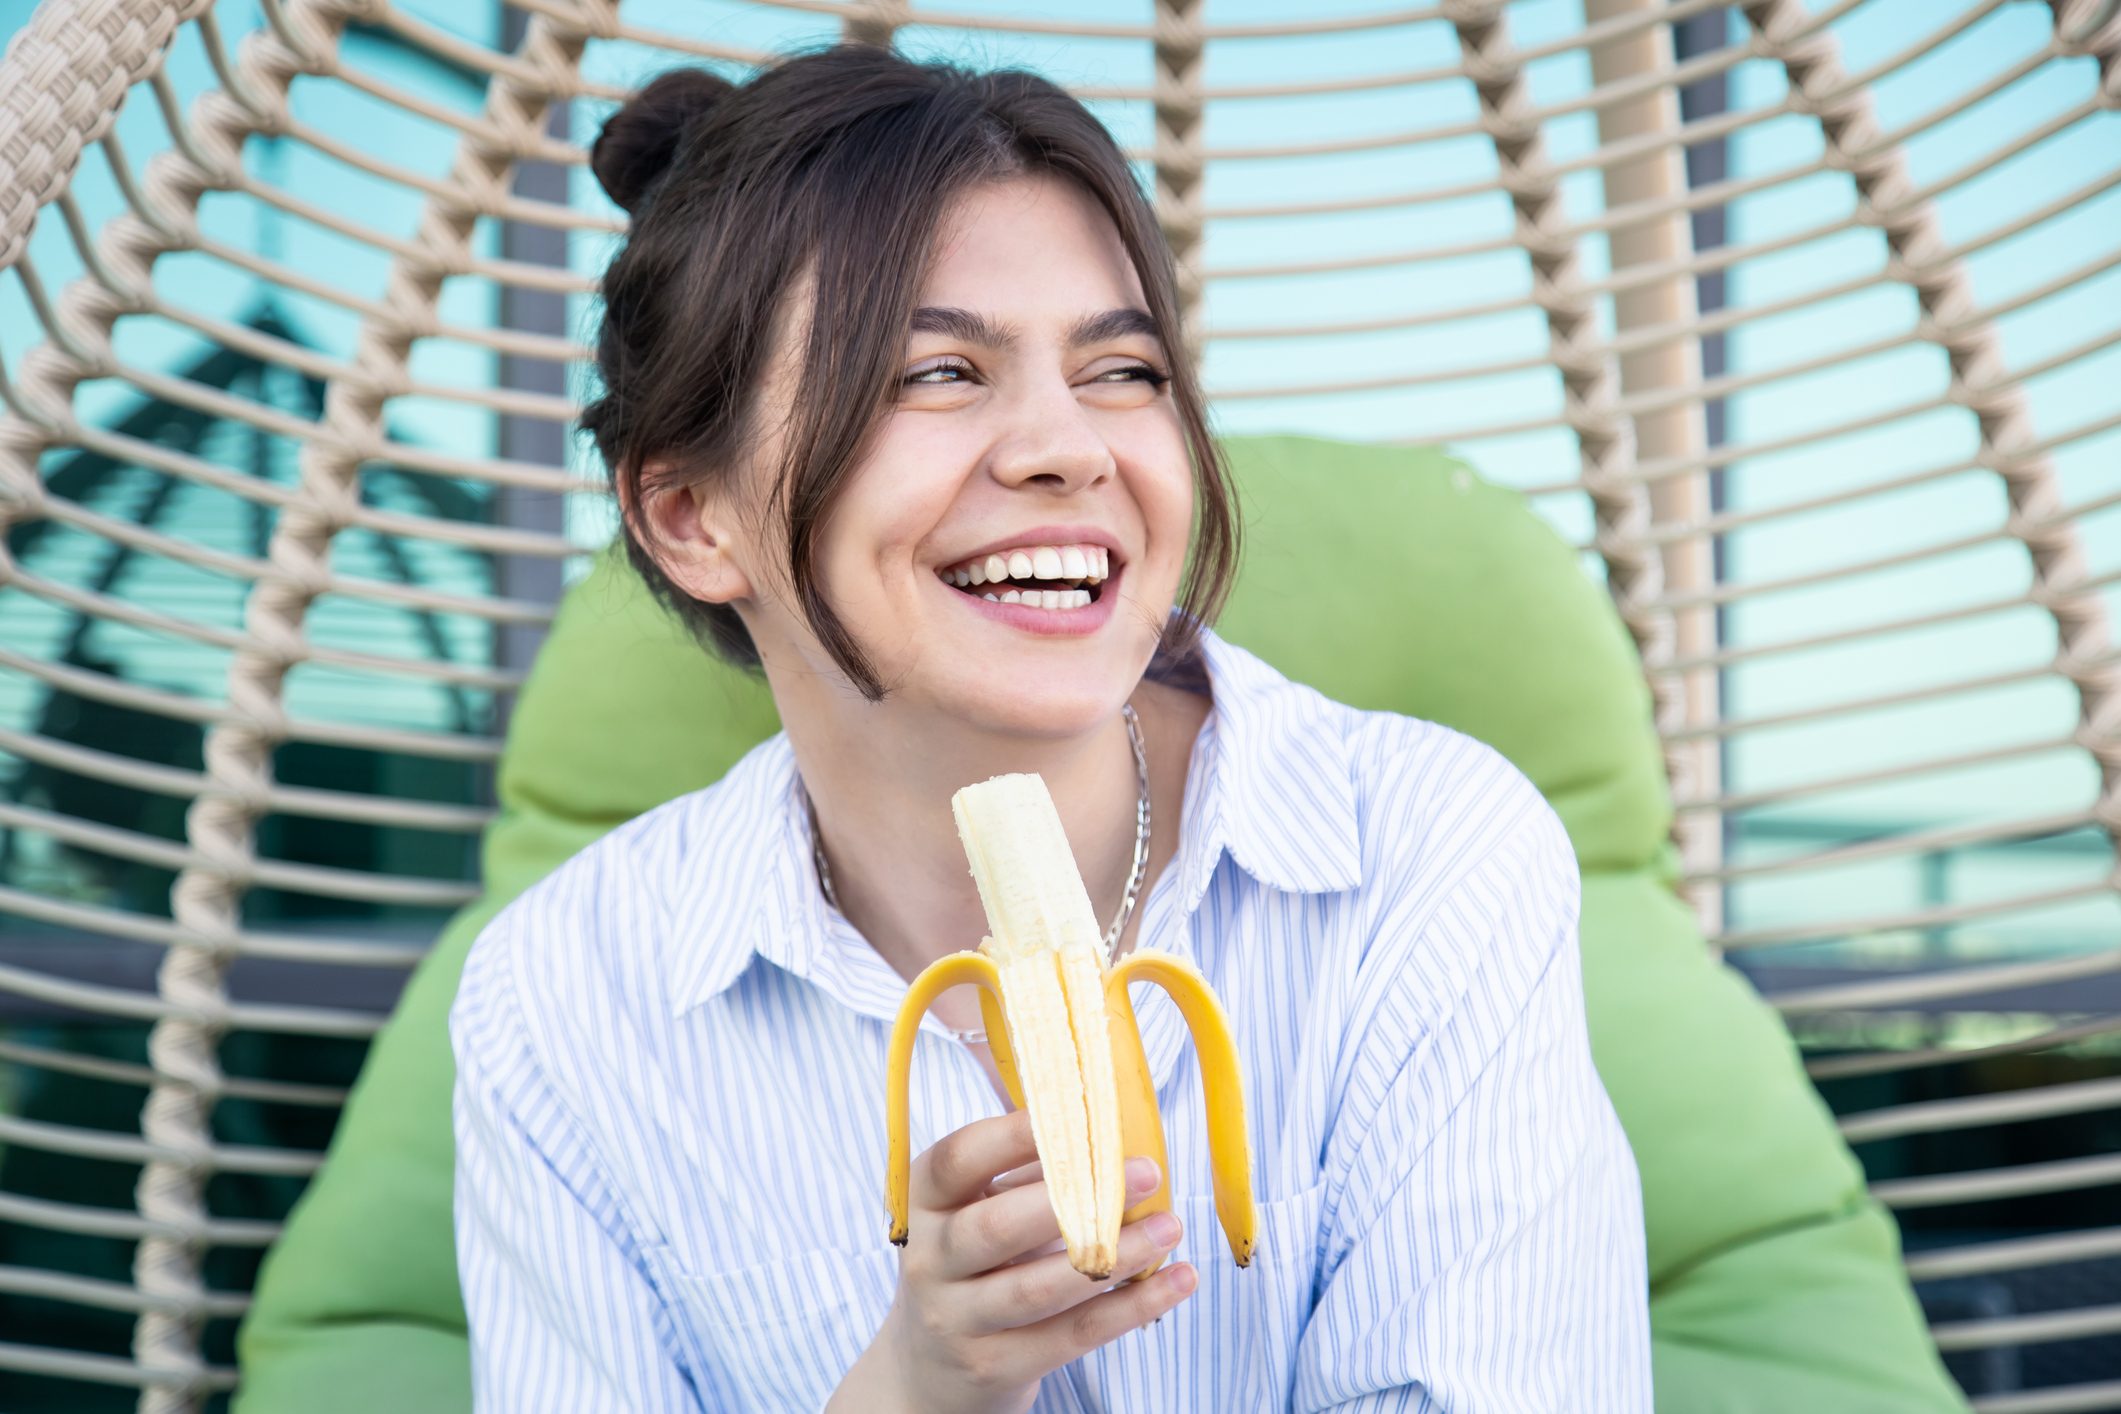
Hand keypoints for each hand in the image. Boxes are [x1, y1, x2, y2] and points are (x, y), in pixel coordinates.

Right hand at [838, 1109, 1194, 1413]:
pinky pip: (1073, 1334)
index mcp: (924, 1203)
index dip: (1012, 1136)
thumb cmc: (973, 1264)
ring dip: (1116, 1255)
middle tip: (1147, 1170)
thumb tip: (1109, 1137)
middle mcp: (930, 1261)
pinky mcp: (995, 1366)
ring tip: (1170, 1225)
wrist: (933, 1368)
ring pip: (1040, 1288)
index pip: (957, 1161)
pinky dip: (1131, 1307)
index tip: (1077, 1115)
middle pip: (998, 1227)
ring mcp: (957, 1320)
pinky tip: (1177, 1280)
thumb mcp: (975, 1212)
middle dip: (1077, 1197)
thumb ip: (1025, 1176)